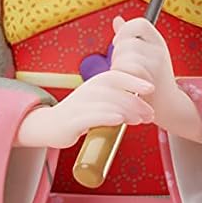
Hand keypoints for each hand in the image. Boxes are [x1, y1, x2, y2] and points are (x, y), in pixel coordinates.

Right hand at [15, 65, 154, 150]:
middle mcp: (87, 91)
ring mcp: (79, 106)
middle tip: (150, 114)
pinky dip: (106, 117)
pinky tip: (119, 120)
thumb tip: (144, 107)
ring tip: (140, 120)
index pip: (117, 77)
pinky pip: (91, 117)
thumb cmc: (81, 115)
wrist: (49, 126)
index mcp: (95, 84)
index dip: (134, 80)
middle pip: (115, 92)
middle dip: (136, 102)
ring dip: (126, 111)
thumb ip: (118, 101)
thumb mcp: (100, 103)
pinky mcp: (72, 122)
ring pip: (106, 104)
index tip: (151, 88)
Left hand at [111, 15, 201, 141]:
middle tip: (120, 68)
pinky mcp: (151, 79)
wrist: (168, 107)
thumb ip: (129, 37)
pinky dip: (122, 76)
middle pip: (128, 41)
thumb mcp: (145, 55)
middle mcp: (159, 50)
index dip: (125, 31)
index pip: (140, 23)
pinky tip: (125, 84)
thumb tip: (116, 19)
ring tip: (123, 77)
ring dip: (117, 67)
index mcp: (157, 41)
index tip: (118, 44)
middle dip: (117, 54)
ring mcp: (157, 64)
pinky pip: (129, 70)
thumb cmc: (152, 81)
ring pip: (126, 55)